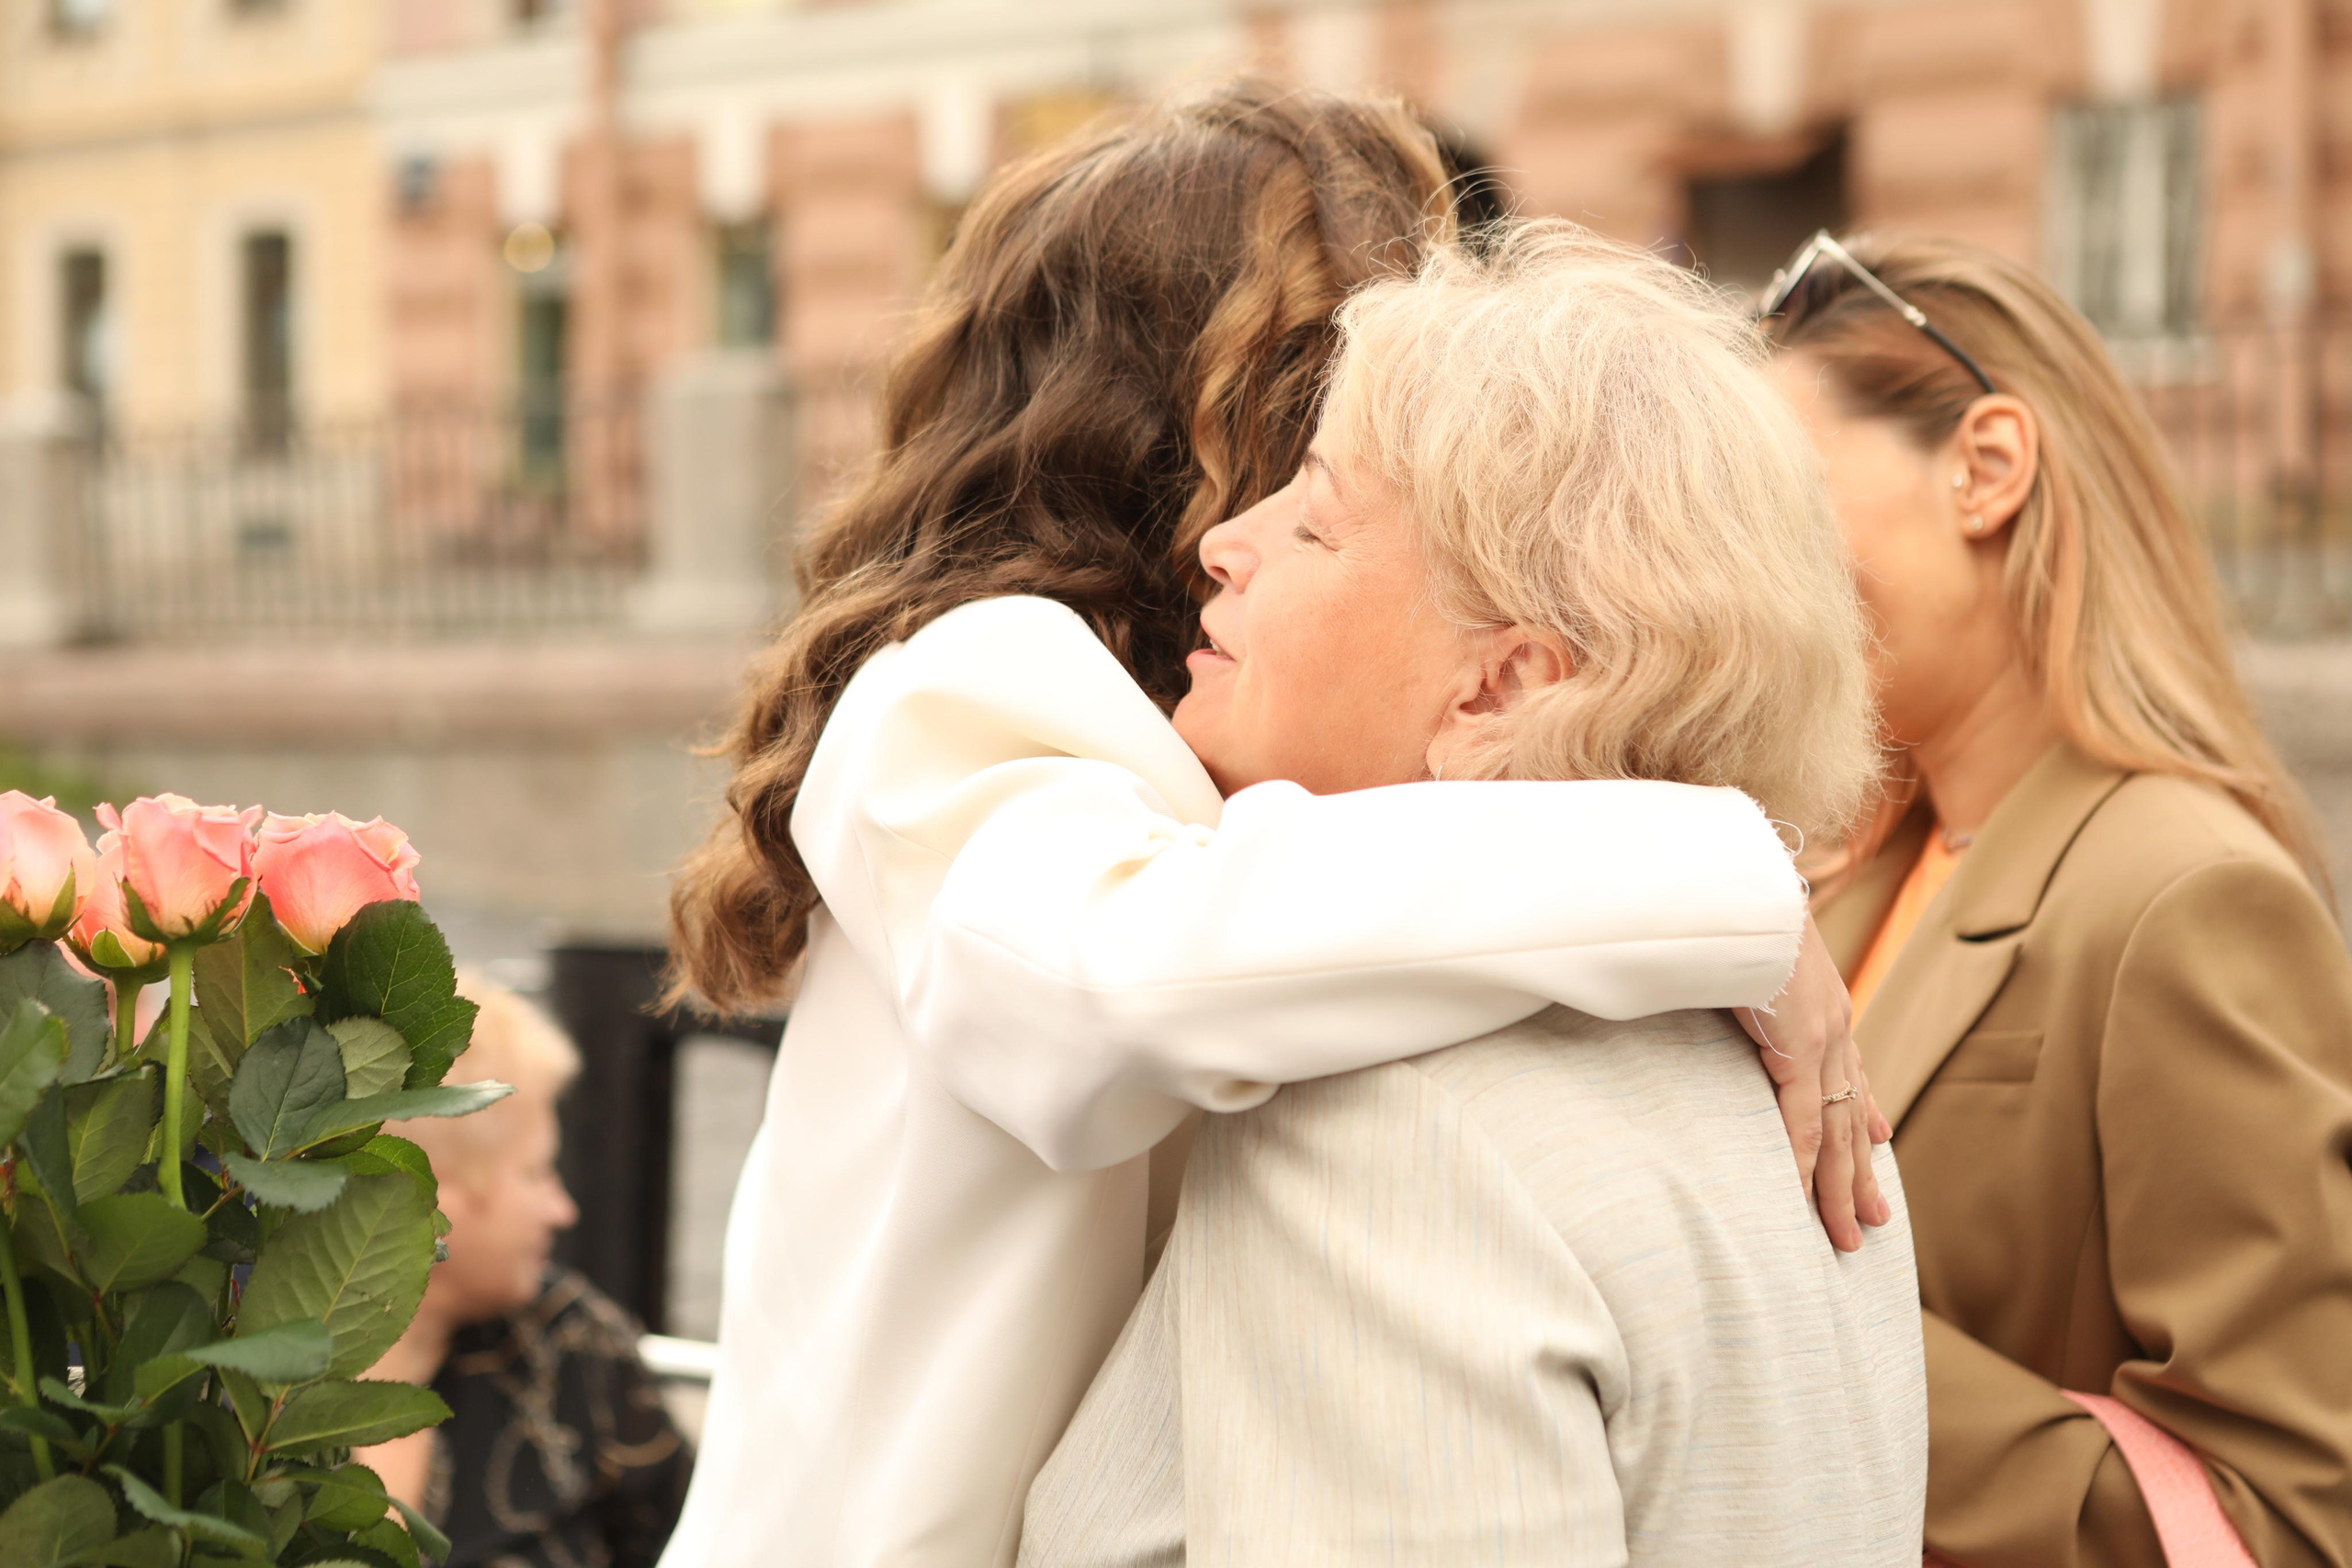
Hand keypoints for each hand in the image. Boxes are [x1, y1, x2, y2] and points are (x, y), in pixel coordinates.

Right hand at [1736, 913, 1892, 1252]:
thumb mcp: (1742, 960)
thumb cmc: (1727, 913)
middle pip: (1850, 1117)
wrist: (1738, 883)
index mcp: (1821, 1005)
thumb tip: (1713, 990)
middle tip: (1873, 1221)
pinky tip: (1809, 1198)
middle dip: (1861, 1174)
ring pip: (1836, 1132)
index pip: (1846, 1074)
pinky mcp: (1801, 1045)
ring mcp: (1822, 1037)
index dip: (1861, 1113)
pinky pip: (1805, 1120)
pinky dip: (1806, 1164)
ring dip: (1842, 1187)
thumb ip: (1742, 987)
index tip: (1876, 1142)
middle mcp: (1833, 1026)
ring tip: (1851, 1233)